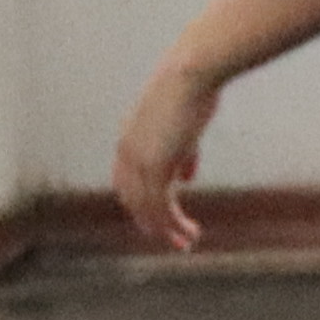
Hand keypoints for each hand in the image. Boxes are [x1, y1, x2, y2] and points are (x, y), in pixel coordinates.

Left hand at [112, 60, 223, 250]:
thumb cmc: (192, 92)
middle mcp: (127, 154)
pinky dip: (172, 223)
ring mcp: (138, 160)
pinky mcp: (154, 165)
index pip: (128, 183)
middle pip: (133, 200)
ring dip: (166, 229)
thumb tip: (185, 177)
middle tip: (173, 240)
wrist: (189, 76)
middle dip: (152, 223)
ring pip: (147, 208)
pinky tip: (189, 232)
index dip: (143, 204)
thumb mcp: (184, 127)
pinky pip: (160, 205)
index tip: (163, 220)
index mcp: (129, 142)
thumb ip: (182, 154)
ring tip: (186, 243)